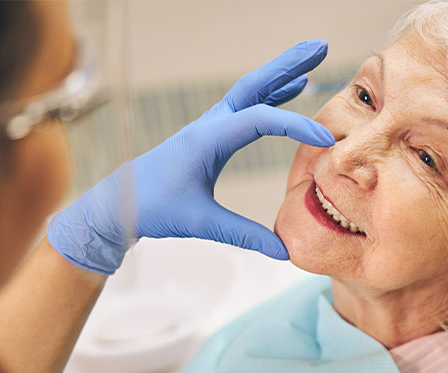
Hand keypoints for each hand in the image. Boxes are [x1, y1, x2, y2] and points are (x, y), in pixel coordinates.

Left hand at [48, 40, 333, 274]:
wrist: (121, 202)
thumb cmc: (155, 209)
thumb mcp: (200, 223)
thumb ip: (243, 235)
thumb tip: (284, 252)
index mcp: (207, 139)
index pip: (259, 120)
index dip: (295, 125)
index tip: (326, 138)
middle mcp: (211, 124)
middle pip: (255, 84)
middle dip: (287, 63)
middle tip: (320, 45)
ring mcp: (212, 125)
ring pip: (252, 90)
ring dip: (282, 72)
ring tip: (314, 57)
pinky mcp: (213, 133)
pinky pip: (249, 105)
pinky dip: (273, 94)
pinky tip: (292, 87)